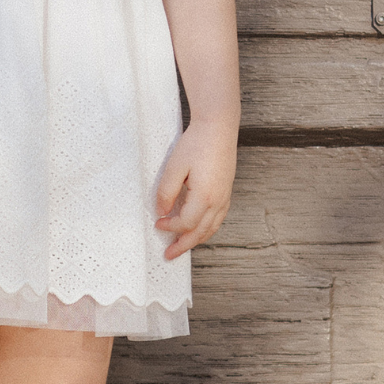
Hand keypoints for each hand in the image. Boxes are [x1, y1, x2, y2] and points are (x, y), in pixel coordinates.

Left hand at [154, 118, 236, 259]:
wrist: (218, 128)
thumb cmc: (196, 144)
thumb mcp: (175, 167)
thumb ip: (166, 192)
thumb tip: (161, 212)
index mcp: (205, 197)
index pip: (185, 223)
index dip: (170, 227)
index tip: (157, 224)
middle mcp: (218, 201)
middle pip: (200, 232)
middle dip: (184, 245)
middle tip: (169, 255)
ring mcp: (225, 197)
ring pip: (211, 228)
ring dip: (196, 240)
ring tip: (182, 246)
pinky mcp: (226, 192)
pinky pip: (217, 219)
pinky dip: (206, 229)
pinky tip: (197, 228)